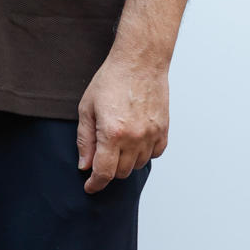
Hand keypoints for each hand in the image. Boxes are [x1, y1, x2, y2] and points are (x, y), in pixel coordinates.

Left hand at [77, 51, 168, 193]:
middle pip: (122, 172)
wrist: (139, 62)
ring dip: (126, 162)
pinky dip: (144, 154)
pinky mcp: (164, 130)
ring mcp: (152, 134)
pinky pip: (155, 154)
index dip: (95, 184)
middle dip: (108, 170)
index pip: (104, 172)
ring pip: (138, 165)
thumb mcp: (87, 109)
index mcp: (112, 133)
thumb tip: (85, 165)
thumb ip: (85, 140)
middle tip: (101, 157)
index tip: (90, 187)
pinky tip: (135, 142)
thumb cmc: (111, 80)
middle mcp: (135, 138)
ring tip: (117, 144)